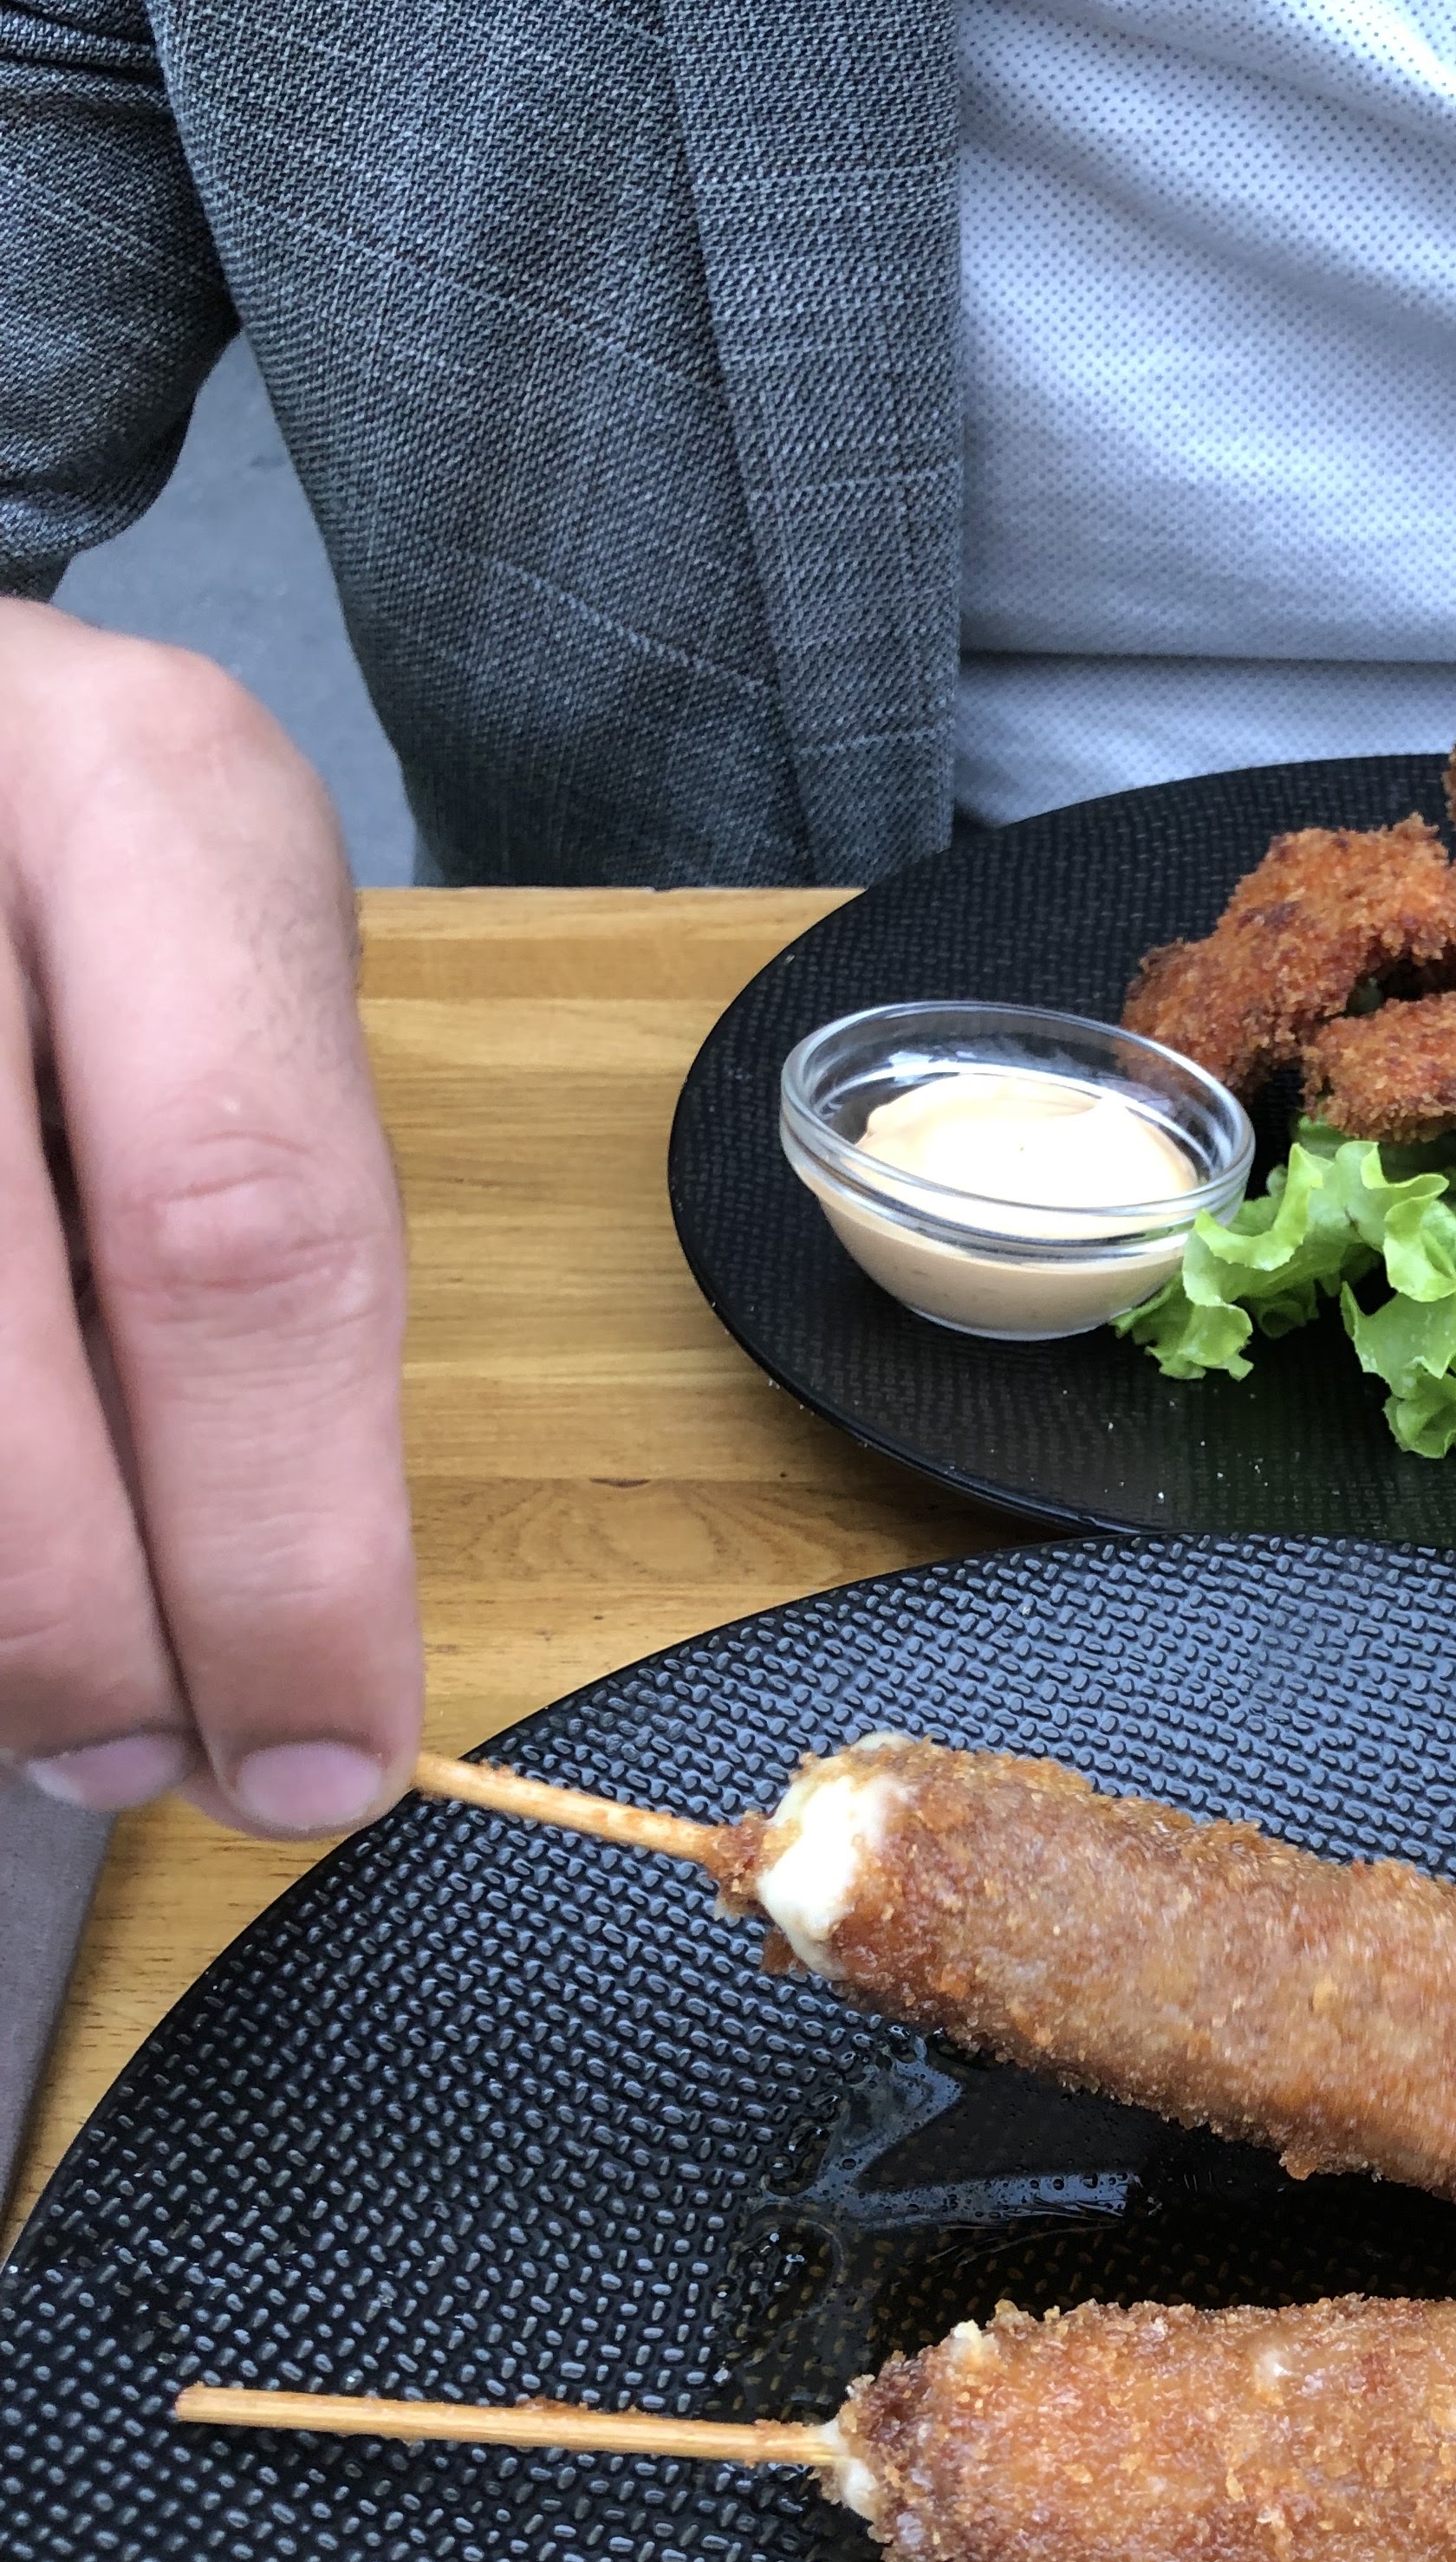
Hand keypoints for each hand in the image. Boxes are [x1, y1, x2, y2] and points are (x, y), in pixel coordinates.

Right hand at [0, 602, 418, 1835]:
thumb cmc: (49, 870)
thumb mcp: (206, 966)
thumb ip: (249, 1234)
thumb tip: (278, 1628)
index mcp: (150, 801)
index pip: (248, 1234)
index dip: (284, 1552)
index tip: (319, 1755)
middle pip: (11, 1357)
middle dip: (79, 1634)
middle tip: (137, 1760)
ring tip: (28, 1684)